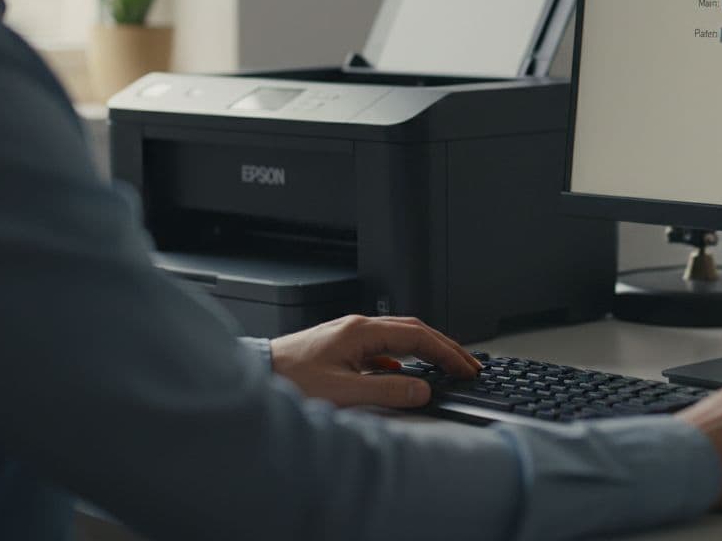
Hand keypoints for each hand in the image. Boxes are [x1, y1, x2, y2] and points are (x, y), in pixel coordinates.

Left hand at [267, 315, 481, 407]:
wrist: (254, 376)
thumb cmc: (290, 382)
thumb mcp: (343, 393)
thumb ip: (386, 392)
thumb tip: (422, 390)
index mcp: (361, 332)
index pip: (417, 336)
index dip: (446, 352)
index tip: (466, 367)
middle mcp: (357, 327)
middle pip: (412, 330)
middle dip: (443, 347)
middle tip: (467, 364)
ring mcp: (348, 335)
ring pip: (398, 336)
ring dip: (425, 350)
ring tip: (444, 365)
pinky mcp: (340, 347)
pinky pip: (381, 347)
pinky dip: (402, 357)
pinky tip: (402, 373)